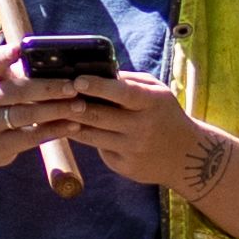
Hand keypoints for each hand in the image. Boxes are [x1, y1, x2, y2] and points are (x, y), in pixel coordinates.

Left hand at [0, 65, 213, 193]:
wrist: (188, 157)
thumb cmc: (166, 115)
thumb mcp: (157, 93)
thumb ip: (130, 81)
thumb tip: (96, 70)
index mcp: (152, 103)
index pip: (123, 93)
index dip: (98, 86)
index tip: (76, 79)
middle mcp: (142, 128)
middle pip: (100, 116)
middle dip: (73, 105)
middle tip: (51, 94)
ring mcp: (133, 150)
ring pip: (92, 135)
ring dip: (69, 122)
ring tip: (50, 110)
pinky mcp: (125, 167)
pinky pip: (98, 149)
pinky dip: (84, 137)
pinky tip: (68, 129)